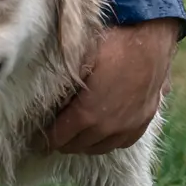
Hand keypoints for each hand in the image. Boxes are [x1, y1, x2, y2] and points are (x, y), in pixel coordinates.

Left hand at [44, 17, 180, 154]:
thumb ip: (61, 83)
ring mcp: (129, 125)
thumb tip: (40, 91)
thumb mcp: (76, 62)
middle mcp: (109, 126)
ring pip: (102, 147)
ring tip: (73, 138)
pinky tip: (101, 136)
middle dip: (64, 143)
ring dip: (85, 145)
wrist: (149, 38)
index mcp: (87, 113)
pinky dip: (109, 142)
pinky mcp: (145, 120)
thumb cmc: (107, 45)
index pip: (60, 137)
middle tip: (52, 139)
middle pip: (79, 145)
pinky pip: (124, 142)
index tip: (37, 140)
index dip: (46, 140)